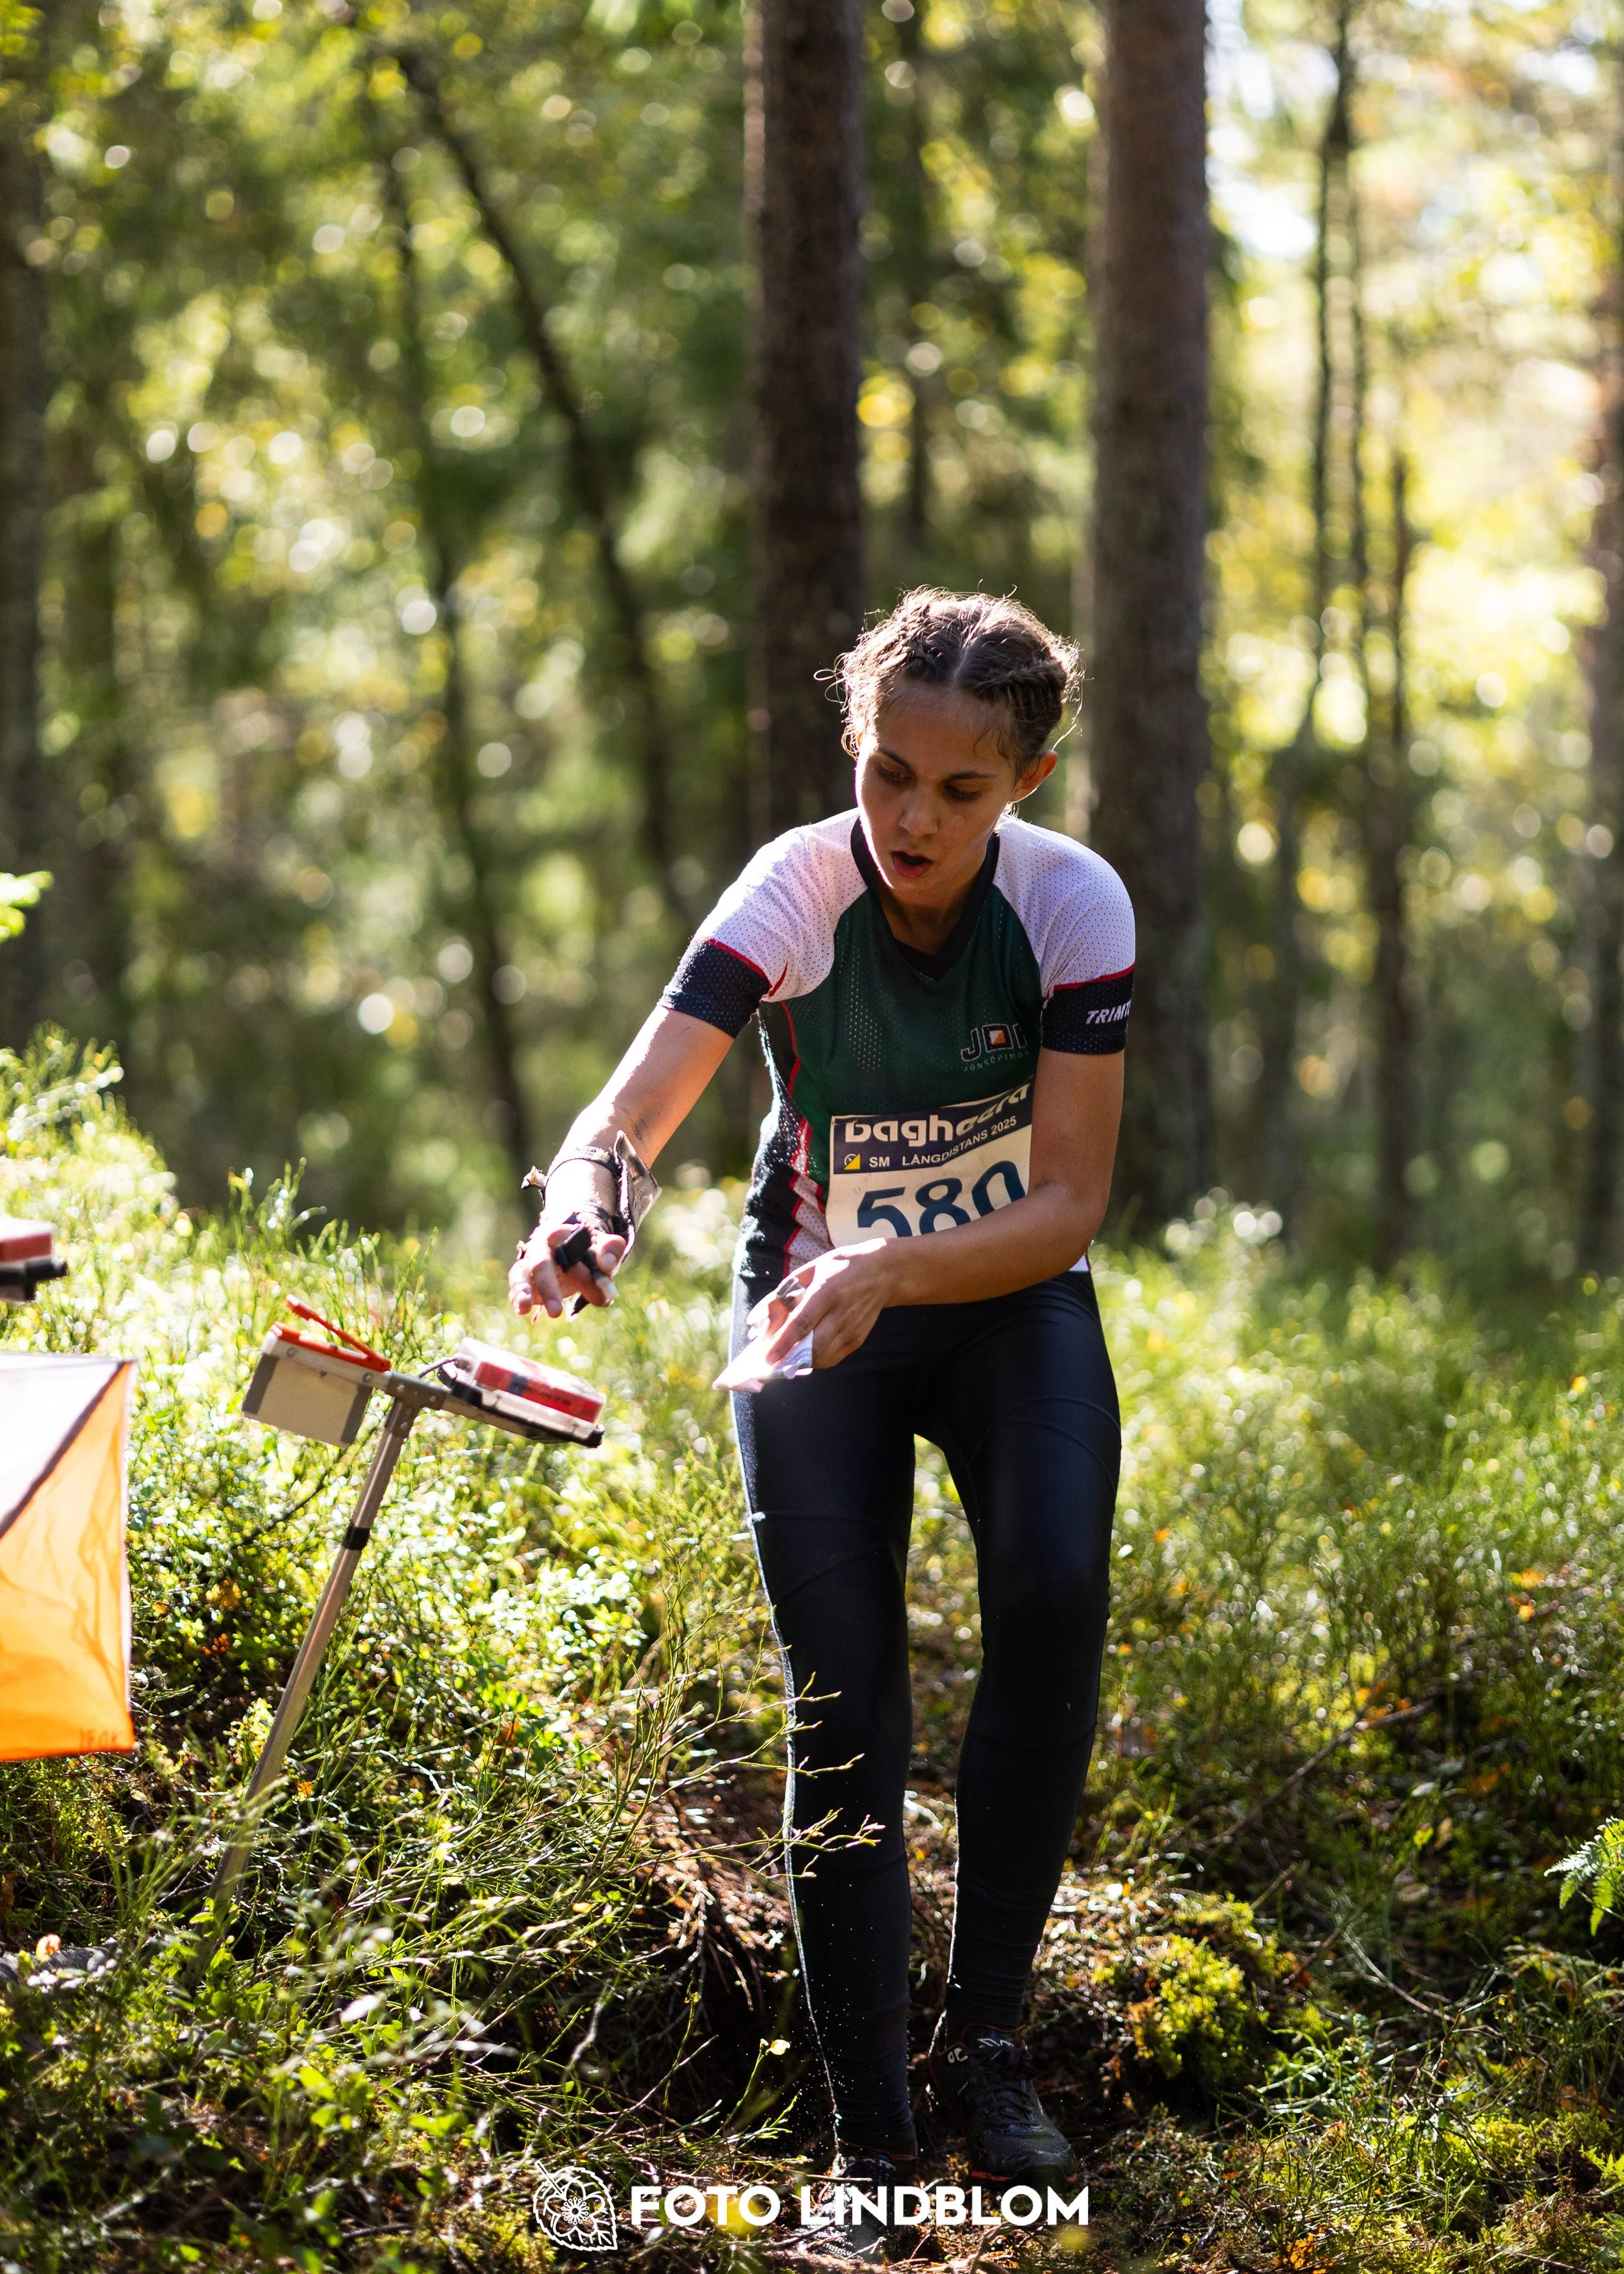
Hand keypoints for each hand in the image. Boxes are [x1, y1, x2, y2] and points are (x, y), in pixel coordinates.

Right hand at [509, 1216, 626, 1318]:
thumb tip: (607, 1265)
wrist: (574, 1252)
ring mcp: (529, 1265)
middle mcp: (540, 1248)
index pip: (562, 1238)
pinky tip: (523, 1310)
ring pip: (520, 1274)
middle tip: (556, 1311)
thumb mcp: (604, 1247)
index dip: (568, 1251)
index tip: (575, 1257)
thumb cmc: (588, 1251)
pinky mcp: (524, 1281)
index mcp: (560, 1234)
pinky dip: (517, 1299)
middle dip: (548, 1287)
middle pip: (540, 1263)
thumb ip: (610, 1250)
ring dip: (522, 1291)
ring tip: (524, 1307)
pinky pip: (517, 1289)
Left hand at [761, 1238, 895, 1369]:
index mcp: (827, 1292)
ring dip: (799, 1361)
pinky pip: (831, 1358)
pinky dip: (814, 1360)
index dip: (783, 1343)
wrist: (883, 1273)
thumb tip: (759, 1318)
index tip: (767, 1358)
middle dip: (788, 1357)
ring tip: (784, 1355)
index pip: (802, 1323)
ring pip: (820, 1357)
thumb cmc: (841, 1267)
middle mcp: (841, 1314)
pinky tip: (804, 1352)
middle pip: (811, 1347)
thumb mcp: (811, 1270)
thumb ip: (784, 1293)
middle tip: (770, 1360)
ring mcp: (851, 1330)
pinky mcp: (857, 1340)